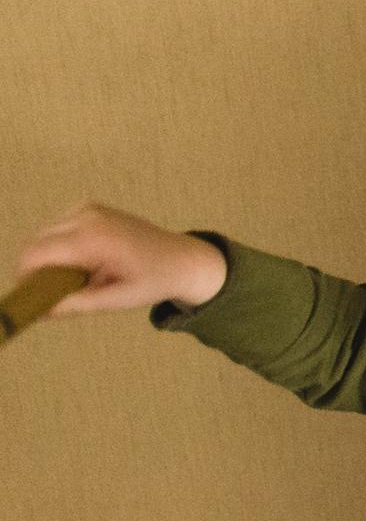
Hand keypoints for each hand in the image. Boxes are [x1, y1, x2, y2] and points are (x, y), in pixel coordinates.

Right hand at [15, 204, 226, 315]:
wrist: (183, 259)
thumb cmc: (154, 280)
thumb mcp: (117, 299)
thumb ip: (77, 304)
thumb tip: (42, 312)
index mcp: (93, 239)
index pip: (36, 253)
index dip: (26, 276)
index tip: (31, 296)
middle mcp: (87, 217)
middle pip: (35, 243)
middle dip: (37, 269)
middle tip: (56, 292)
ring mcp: (88, 209)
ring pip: (44, 235)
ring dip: (51, 257)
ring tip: (80, 277)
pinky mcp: (90, 208)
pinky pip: (58, 228)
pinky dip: (62, 245)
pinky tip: (85, 262)